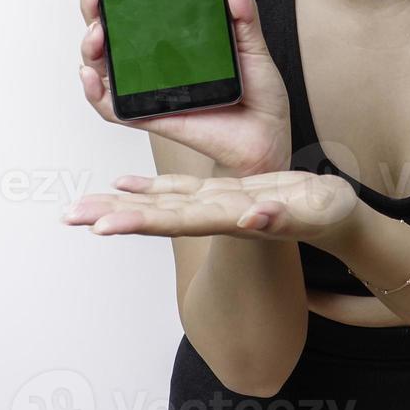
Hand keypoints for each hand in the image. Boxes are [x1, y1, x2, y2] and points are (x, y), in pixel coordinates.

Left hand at [63, 171, 359, 243]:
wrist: (339, 220)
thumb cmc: (329, 216)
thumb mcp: (311, 212)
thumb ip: (281, 218)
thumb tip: (251, 220)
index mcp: (232, 219)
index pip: (177, 221)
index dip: (140, 221)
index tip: (102, 227)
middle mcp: (216, 215)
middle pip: (156, 215)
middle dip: (113, 215)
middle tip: (70, 215)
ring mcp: (216, 206)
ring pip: (159, 203)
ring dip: (119, 204)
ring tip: (80, 205)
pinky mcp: (223, 194)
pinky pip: (176, 190)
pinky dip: (148, 187)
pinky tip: (123, 182)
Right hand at [78, 0, 292, 176]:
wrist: (268, 133)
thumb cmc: (257, 91)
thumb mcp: (252, 43)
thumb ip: (242, 12)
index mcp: (174, 41)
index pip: (133, 14)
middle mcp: (154, 64)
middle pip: (109, 36)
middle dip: (92, 10)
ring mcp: (150, 90)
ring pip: (103, 69)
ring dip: (90, 49)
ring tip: (96, 32)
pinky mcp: (151, 116)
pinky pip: (113, 109)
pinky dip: (95, 94)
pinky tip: (92, 76)